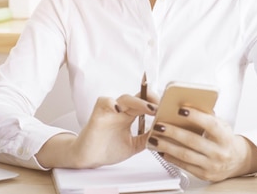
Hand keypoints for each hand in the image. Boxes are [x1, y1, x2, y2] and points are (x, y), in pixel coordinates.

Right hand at [36, 93, 156, 168]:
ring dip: (138, 102)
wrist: (88, 158)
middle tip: (162, 106)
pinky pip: (105, 101)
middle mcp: (121, 111)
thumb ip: (146, 138)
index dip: (156, 104)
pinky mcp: (98, 114)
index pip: (145, 104)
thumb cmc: (108, 149)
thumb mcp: (133, 145)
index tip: (168, 110)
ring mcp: (110, 111)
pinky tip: (119, 110)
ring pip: (125, 98)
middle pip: (138, 98)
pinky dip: (112, 103)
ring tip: (149, 109)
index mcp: (129, 116)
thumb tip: (164, 134)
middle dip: (151, 100)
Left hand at [147, 107, 256, 181]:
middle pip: (193, 140)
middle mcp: (219, 152)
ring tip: (155, 138)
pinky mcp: (204, 174)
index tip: (180, 109)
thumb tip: (188, 105)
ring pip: (185, 155)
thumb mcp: (223, 126)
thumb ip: (208, 117)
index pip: (210, 124)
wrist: (237, 161)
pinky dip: (171, 157)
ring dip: (167, 146)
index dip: (195, 116)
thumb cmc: (226, 139)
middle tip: (159, 125)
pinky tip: (162, 150)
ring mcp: (211, 165)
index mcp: (225, 137)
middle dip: (173, 132)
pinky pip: (184, 165)